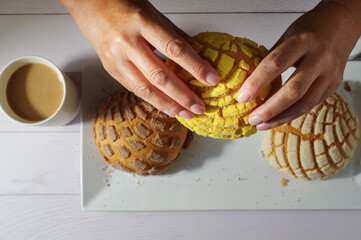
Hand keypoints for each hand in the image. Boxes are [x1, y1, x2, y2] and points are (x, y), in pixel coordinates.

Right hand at [59, 0, 218, 118]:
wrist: (89, 5)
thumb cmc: (122, 5)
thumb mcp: (153, 14)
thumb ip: (174, 35)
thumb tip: (198, 55)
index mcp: (142, 23)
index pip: (175, 49)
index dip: (195, 66)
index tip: (211, 79)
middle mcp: (127, 42)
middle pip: (160, 75)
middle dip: (182, 94)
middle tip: (199, 107)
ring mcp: (116, 58)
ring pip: (145, 88)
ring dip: (168, 104)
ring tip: (185, 113)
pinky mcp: (110, 69)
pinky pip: (134, 89)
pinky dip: (153, 100)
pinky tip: (167, 107)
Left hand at [237, 0, 360, 129]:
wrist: (342, 25)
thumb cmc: (310, 29)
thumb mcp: (287, 35)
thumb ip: (271, 57)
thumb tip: (247, 81)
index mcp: (303, 41)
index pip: (276, 63)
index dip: (258, 82)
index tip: (242, 97)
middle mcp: (320, 58)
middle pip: (294, 90)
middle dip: (270, 108)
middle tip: (252, 118)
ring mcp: (329, 74)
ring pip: (305, 103)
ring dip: (281, 117)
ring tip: (262, 125)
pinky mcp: (334, 85)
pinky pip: (311, 104)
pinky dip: (292, 114)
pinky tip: (277, 118)